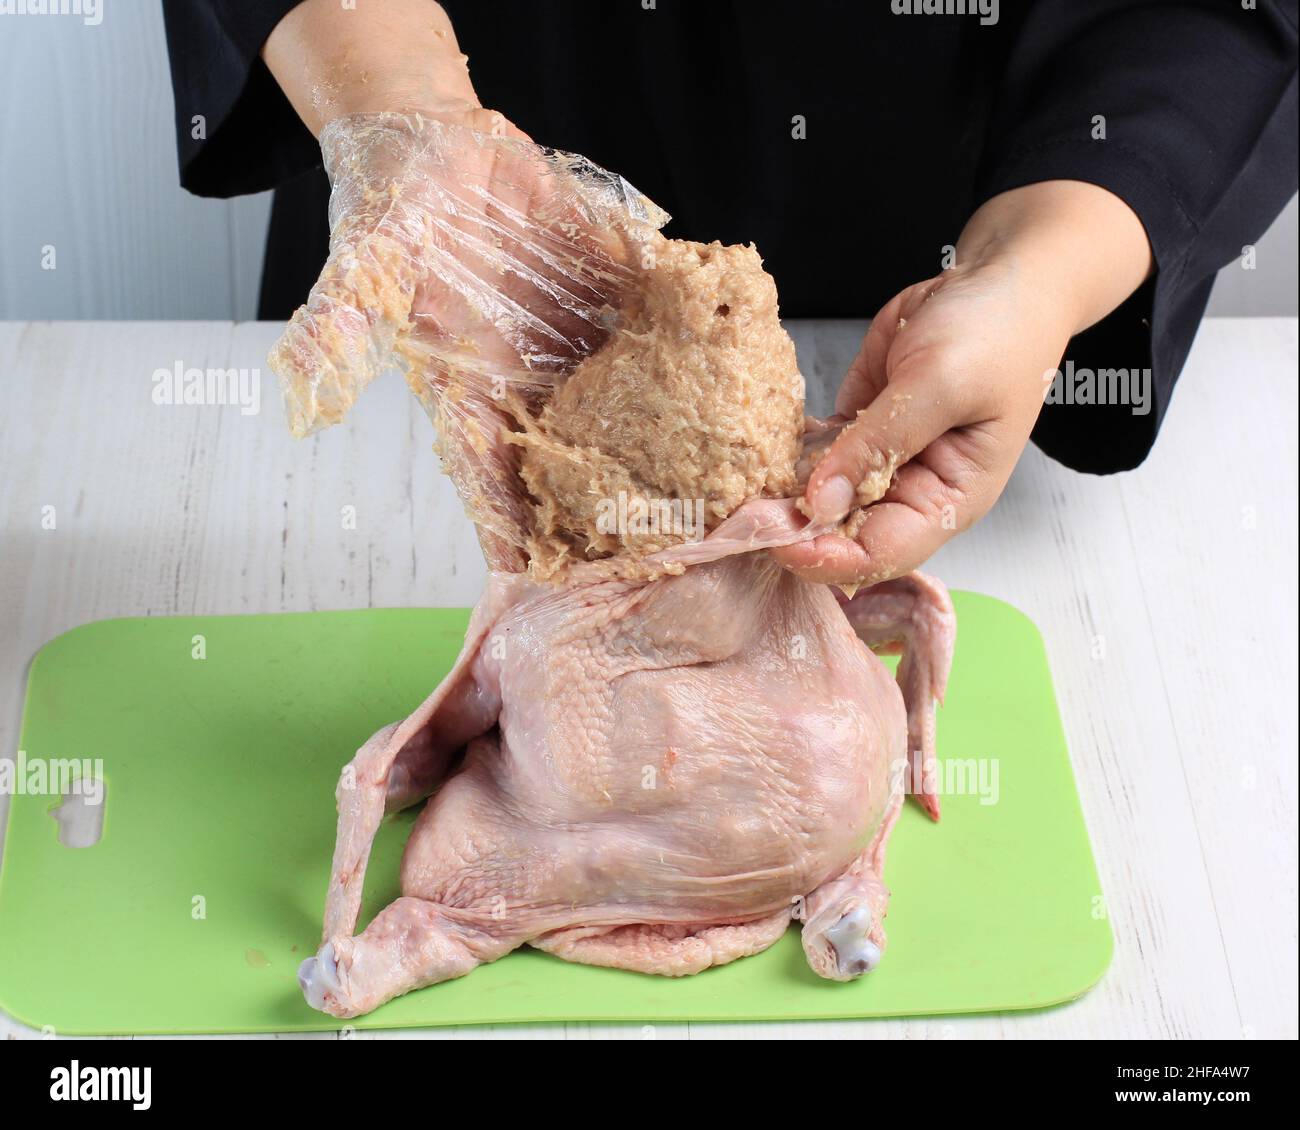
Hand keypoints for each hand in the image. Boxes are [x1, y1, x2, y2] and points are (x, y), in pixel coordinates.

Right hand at [262, 4, 663, 569]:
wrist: (443, 147)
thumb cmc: (394, 211)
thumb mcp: (365, 263)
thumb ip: (339, 322)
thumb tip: (297, 382)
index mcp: (472, 386)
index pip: (491, 474)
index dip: (511, 530)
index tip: (537, 585)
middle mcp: (534, 380)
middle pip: (574, 463)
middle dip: (604, 517)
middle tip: (647, 571)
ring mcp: (580, 344)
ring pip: (626, 414)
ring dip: (663, 457)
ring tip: (708, 510)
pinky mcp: (615, 298)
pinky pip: (658, 336)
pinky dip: (693, 362)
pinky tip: (734, 397)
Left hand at [774, 180, 1152, 584]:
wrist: (997, 281)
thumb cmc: (994, 333)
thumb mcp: (939, 383)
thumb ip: (880, 443)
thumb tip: (822, 502)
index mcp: (948, 499)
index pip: (880, 553)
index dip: (825, 555)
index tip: (773, 537)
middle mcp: (910, 492)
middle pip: (841, 536)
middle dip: (791, 531)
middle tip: (737, 517)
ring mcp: (880, 464)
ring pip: (819, 503)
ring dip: (777, 500)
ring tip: (731, 490)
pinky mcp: (856, 432)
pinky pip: (811, 459)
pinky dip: (781, 460)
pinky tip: (750, 454)